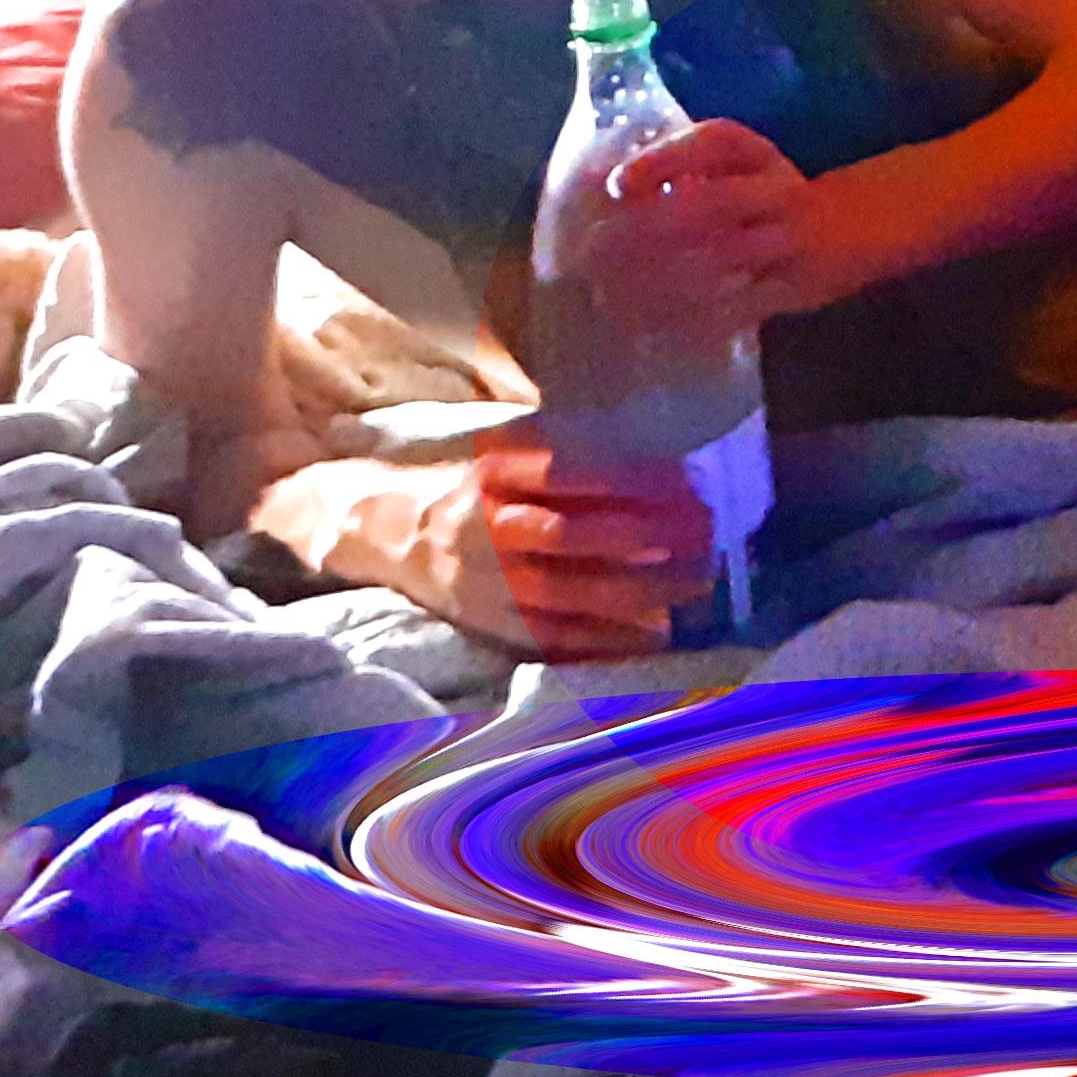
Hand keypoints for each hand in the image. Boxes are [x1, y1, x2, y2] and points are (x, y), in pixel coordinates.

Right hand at [248, 441, 715, 659]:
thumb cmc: (454, 472)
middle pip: (572, 534)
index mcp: (493, 470)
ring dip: (635, 590)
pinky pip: (548, 635)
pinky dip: (601, 638)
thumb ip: (560, 442)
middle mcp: (486, 524)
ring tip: (693, 583)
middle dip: (645, 537)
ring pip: (565, 589)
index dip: (632, 480)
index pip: (570, 473)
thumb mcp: (500, 438)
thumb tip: (643, 445)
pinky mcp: (485, 619)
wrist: (371, 522)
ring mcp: (484, 578)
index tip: (689, 482)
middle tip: (706, 535)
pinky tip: (650, 632)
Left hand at [602, 118, 827, 331]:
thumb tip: (600, 180)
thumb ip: (681, 171)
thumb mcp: (740, 167)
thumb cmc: (770, 194)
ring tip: (610, 298)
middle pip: (714, 203)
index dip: (664, 160)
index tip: (616, 186)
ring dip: (662, 281)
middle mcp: (777, 191)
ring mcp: (790, 240)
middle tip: (595, 252)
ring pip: (723, 260)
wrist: (856, 223)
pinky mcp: (793, 287)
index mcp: (759, 155)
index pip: (715, 142)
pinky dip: (692, 320)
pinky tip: (653, 328)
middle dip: (650, 229)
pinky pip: (739, 308)